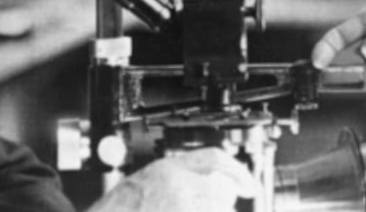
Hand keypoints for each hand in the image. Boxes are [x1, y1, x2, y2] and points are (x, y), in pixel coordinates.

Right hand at [86, 147, 257, 211]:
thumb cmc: (117, 210)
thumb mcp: (144, 182)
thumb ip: (174, 177)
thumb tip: (210, 182)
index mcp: (166, 169)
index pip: (214, 158)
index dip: (237, 171)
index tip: (248, 185)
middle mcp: (176, 185)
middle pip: (221, 189)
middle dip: (226, 202)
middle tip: (224, 206)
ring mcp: (180, 208)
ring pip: (219, 210)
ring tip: (199, 211)